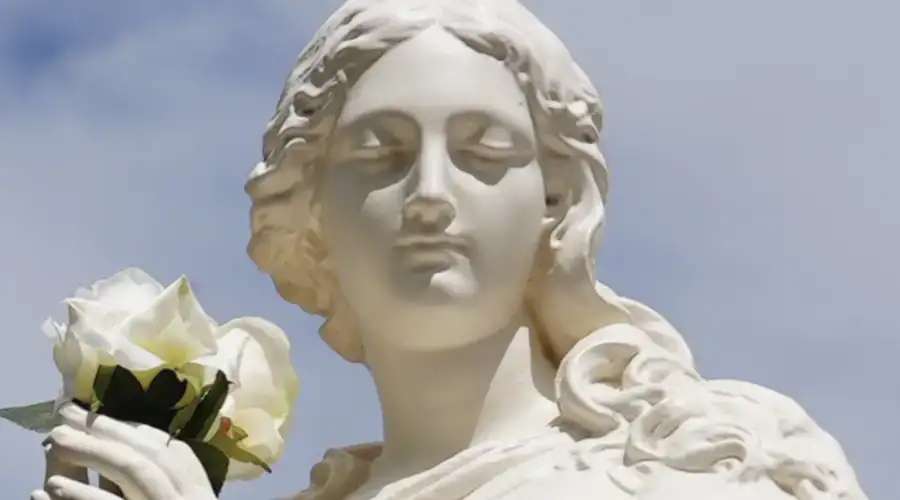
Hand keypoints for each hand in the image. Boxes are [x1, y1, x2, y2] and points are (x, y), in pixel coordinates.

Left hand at [30, 402, 216, 499]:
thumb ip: (149, 489)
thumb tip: (113, 449)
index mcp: (201, 494)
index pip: (173, 451)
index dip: (134, 429)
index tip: (98, 414)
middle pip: (152, 456)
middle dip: (108, 432)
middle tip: (66, 418)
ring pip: (137, 473)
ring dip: (94, 453)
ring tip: (55, 443)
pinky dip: (83, 496)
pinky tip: (51, 488)